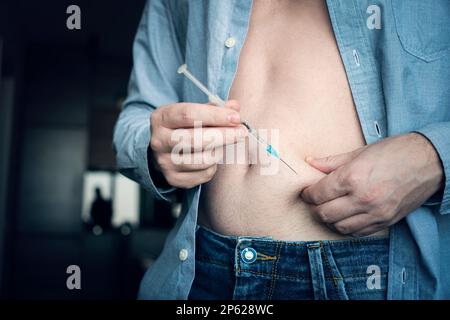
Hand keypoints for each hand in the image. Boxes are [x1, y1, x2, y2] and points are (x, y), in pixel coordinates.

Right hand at [149, 100, 246, 188]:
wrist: (163, 150)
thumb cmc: (183, 126)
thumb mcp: (193, 111)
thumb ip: (214, 108)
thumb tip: (234, 107)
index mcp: (161, 118)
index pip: (188, 115)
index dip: (215, 116)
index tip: (236, 117)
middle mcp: (159, 141)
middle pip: (196, 139)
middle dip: (224, 135)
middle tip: (242, 132)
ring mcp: (164, 162)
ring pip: (203, 159)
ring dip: (220, 151)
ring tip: (225, 144)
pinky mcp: (173, 179)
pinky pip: (203, 174)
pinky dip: (214, 166)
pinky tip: (212, 157)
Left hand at [301, 133, 443, 236]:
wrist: (428, 162)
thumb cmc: (394, 152)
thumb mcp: (359, 152)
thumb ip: (331, 162)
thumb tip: (310, 162)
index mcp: (352, 177)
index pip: (318, 194)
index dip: (308, 194)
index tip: (307, 191)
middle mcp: (362, 198)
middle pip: (324, 213)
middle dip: (315, 208)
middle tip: (315, 201)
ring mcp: (375, 213)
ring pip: (339, 227)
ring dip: (330, 220)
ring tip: (329, 209)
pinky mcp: (386, 221)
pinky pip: (358, 233)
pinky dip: (347, 227)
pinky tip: (346, 217)